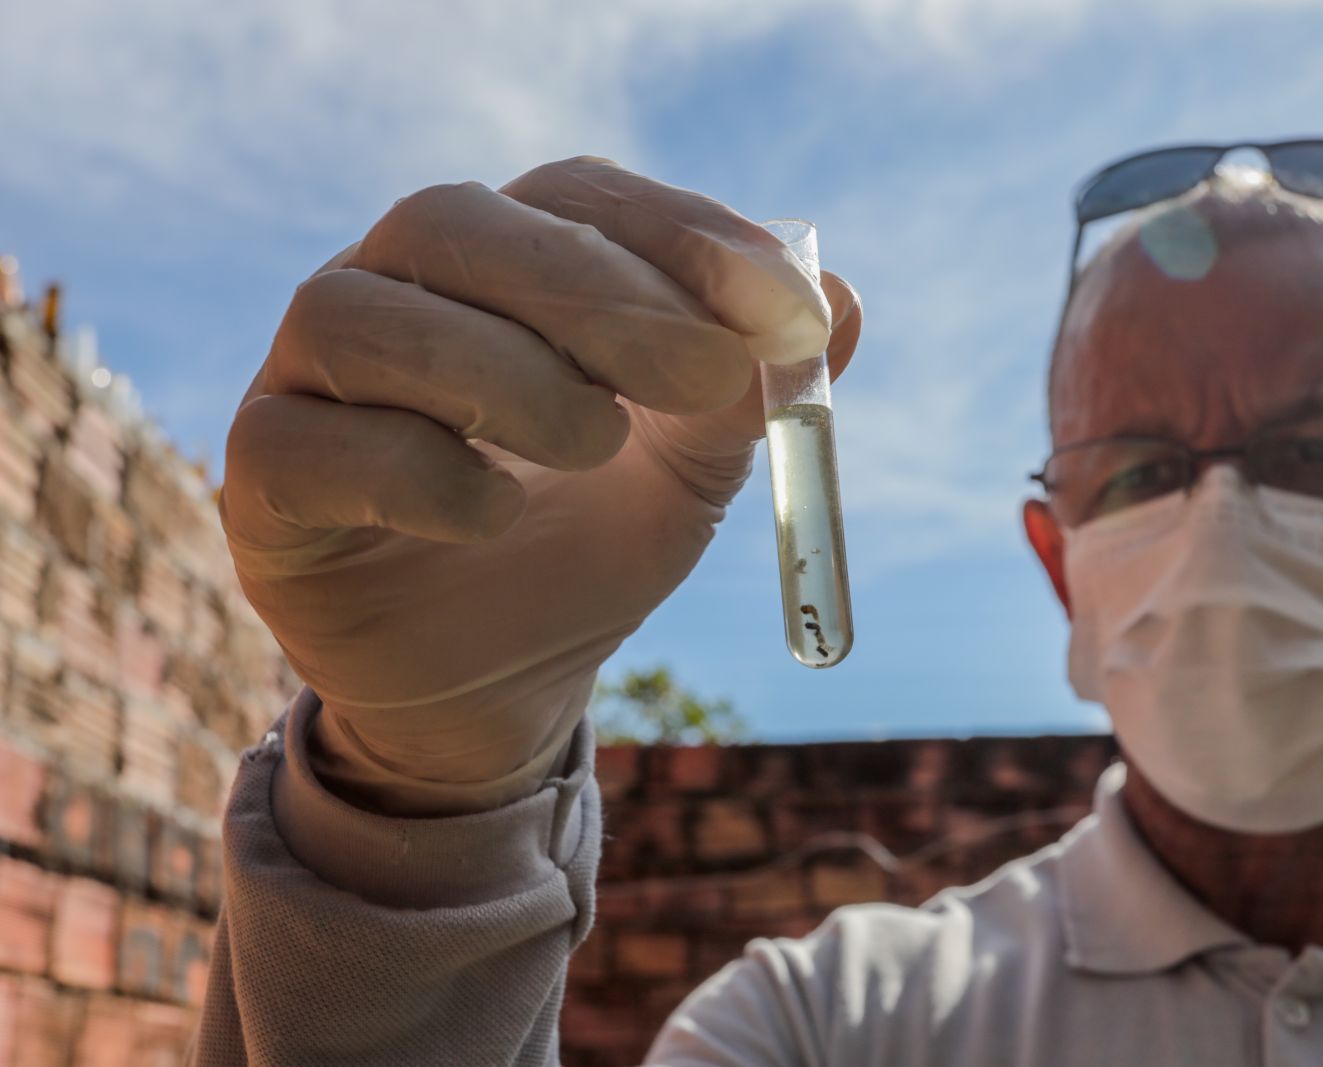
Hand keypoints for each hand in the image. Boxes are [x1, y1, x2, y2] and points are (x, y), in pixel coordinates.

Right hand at [220, 158, 862, 813]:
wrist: (494, 690)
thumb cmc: (584, 552)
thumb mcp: (689, 475)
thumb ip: (750, 392)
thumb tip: (839, 297)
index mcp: (497, 268)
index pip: (572, 196)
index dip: (679, 235)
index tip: (784, 311)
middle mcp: (389, 292)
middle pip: (455, 225)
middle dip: (595, 293)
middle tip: (706, 376)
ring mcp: (305, 382)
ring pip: (361, 315)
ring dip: (503, 373)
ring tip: (595, 445)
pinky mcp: (265, 485)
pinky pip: (306, 444)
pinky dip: (416, 471)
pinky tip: (493, 517)